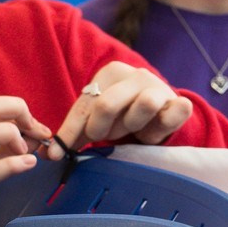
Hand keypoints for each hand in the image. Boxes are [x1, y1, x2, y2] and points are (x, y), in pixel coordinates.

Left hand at [57, 62, 194, 148]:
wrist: (161, 112)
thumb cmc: (123, 115)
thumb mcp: (97, 119)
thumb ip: (76, 132)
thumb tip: (49, 153)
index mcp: (111, 72)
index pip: (84, 104)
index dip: (69, 132)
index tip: (55, 154)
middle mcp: (136, 75)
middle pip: (107, 105)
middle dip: (99, 129)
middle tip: (102, 137)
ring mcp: (159, 87)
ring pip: (142, 106)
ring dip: (130, 125)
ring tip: (128, 130)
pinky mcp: (179, 103)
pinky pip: (175, 112)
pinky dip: (163, 124)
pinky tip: (153, 131)